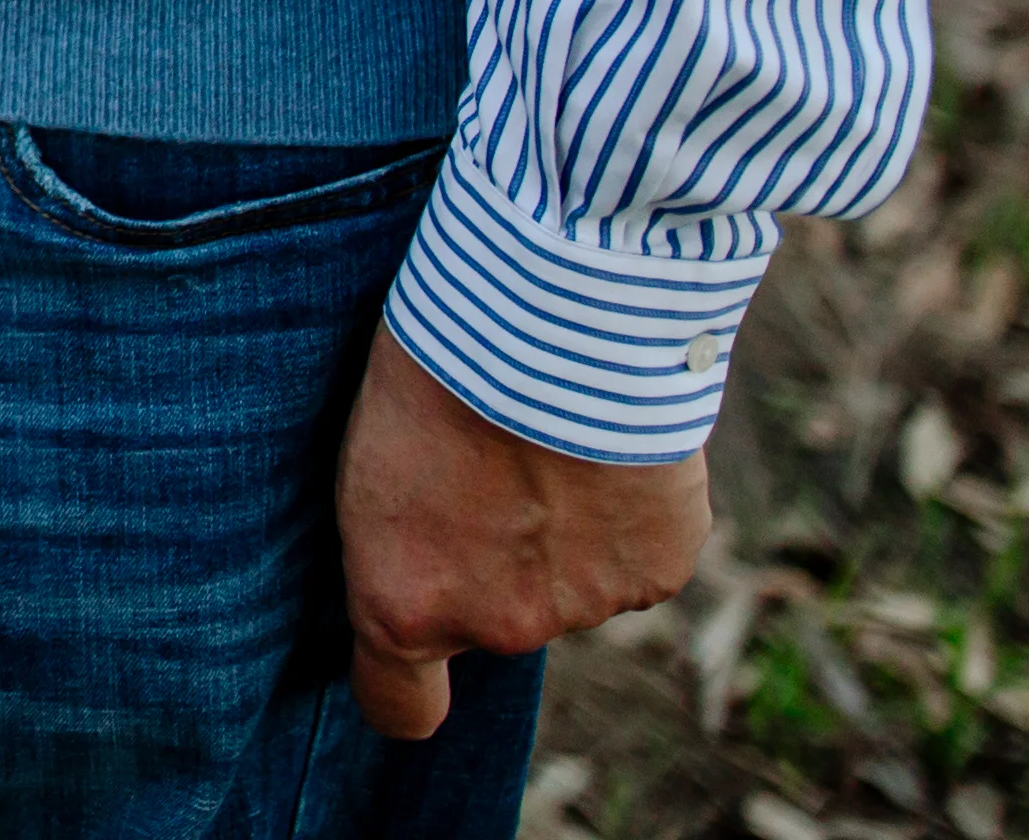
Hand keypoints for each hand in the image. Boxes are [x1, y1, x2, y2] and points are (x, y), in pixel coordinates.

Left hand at [337, 333, 709, 733]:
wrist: (550, 322)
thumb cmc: (433, 366)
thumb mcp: (370, 454)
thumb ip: (408, 536)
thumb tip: (442, 553)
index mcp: (404, 603)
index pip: (399, 706)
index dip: (403, 689)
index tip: (408, 662)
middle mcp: (497, 625)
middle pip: (493, 613)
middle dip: (489, 554)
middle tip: (484, 460)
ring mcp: (583, 605)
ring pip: (569, 579)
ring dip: (561, 527)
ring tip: (548, 434)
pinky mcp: (658, 571)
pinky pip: (635, 551)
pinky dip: (626, 508)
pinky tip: (607, 441)